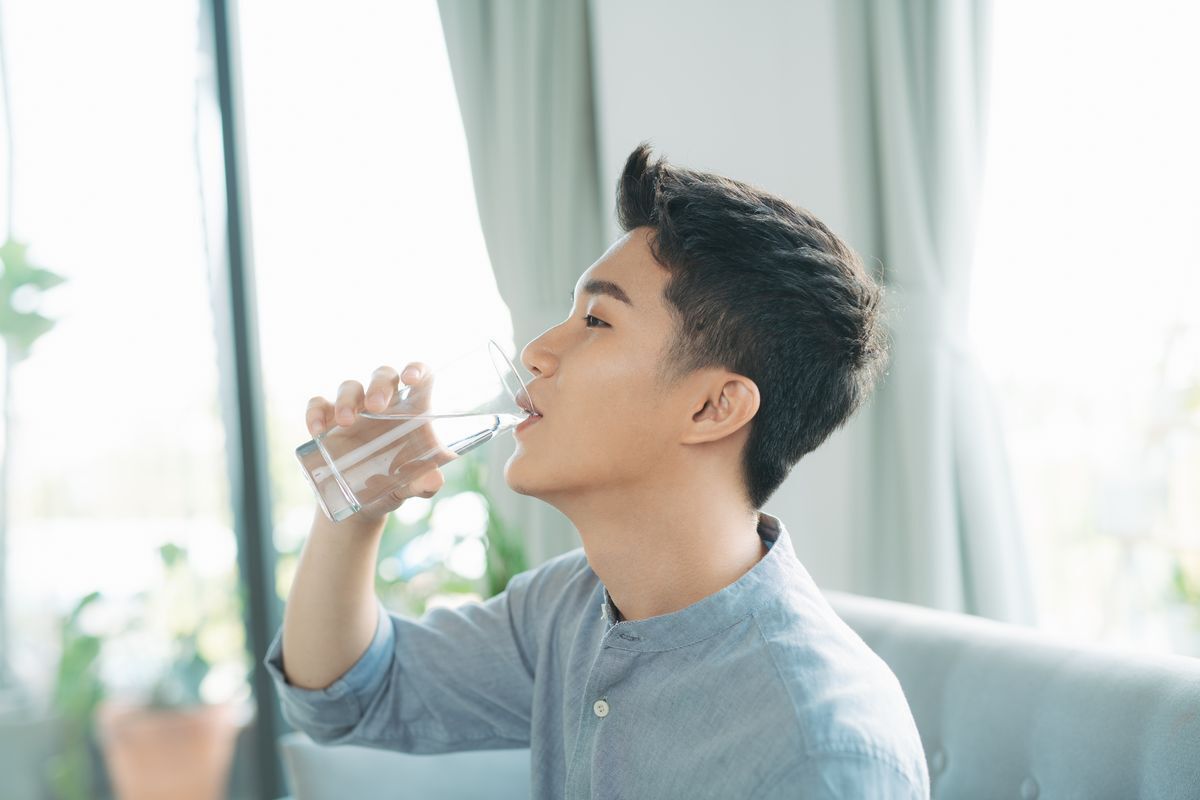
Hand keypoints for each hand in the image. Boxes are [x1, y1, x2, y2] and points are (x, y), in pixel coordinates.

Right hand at [305, 363, 449, 521]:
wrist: (366, 505)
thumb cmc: (398, 485)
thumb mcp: (413, 487)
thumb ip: (425, 482)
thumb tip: (433, 478)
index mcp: (412, 411)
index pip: (421, 376)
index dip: (416, 369)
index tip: (410, 379)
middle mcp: (384, 404)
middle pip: (382, 375)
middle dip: (378, 386)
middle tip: (376, 407)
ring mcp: (356, 410)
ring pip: (350, 386)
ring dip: (347, 400)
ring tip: (345, 422)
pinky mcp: (329, 422)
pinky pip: (319, 405)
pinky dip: (315, 412)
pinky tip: (317, 430)